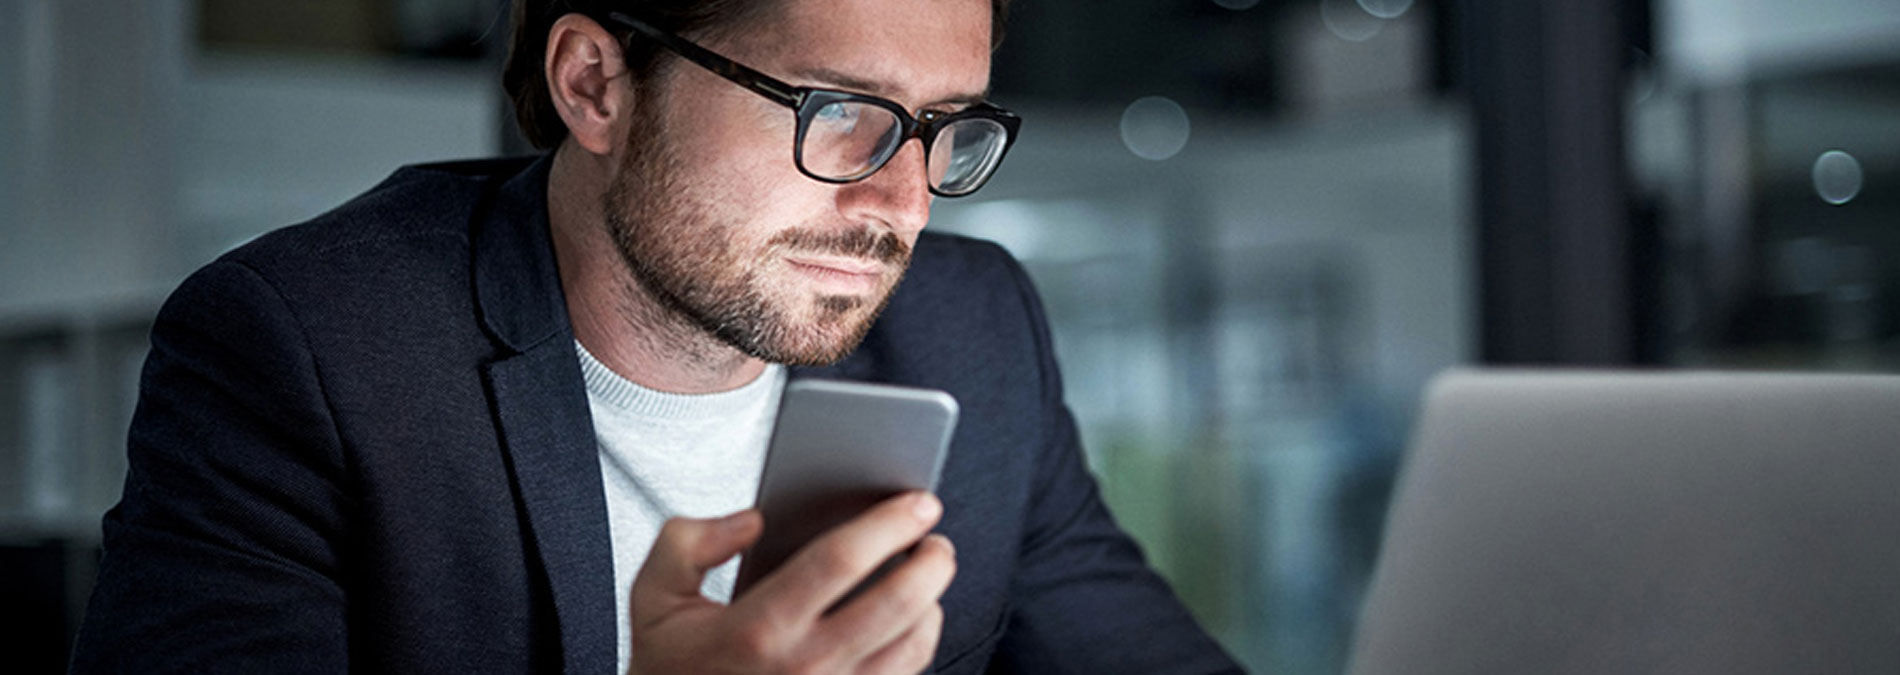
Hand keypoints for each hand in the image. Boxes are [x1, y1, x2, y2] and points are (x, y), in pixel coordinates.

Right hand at [628, 491, 956, 674]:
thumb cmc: (671, 668)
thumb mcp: (654, 597)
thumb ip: (690, 542)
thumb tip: (752, 522)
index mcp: (757, 628)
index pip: (839, 561)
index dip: (888, 524)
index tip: (918, 502)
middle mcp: (802, 668)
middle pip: (897, 604)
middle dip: (932, 560)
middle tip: (936, 537)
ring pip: (913, 646)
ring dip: (933, 602)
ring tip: (928, 573)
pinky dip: (920, 644)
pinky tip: (915, 619)